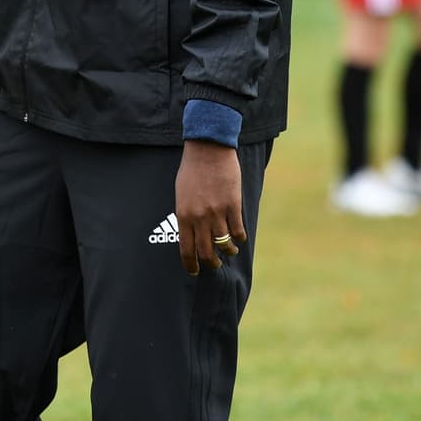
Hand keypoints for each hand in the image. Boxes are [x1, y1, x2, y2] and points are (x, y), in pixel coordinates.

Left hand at [174, 140, 244, 276]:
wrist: (208, 149)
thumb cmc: (192, 170)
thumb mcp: (181, 194)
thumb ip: (186, 215)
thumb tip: (191, 234)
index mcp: (184, 216)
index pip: (186, 249)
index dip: (191, 264)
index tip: (194, 271)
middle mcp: (199, 218)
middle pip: (206, 252)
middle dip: (211, 263)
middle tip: (215, 265)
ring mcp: (217, 213)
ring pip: (224, 244)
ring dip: (228, 251)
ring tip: (229, 250)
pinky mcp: (233, 206)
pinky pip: (238, 231)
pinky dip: (239, 238)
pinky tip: (239, 238)